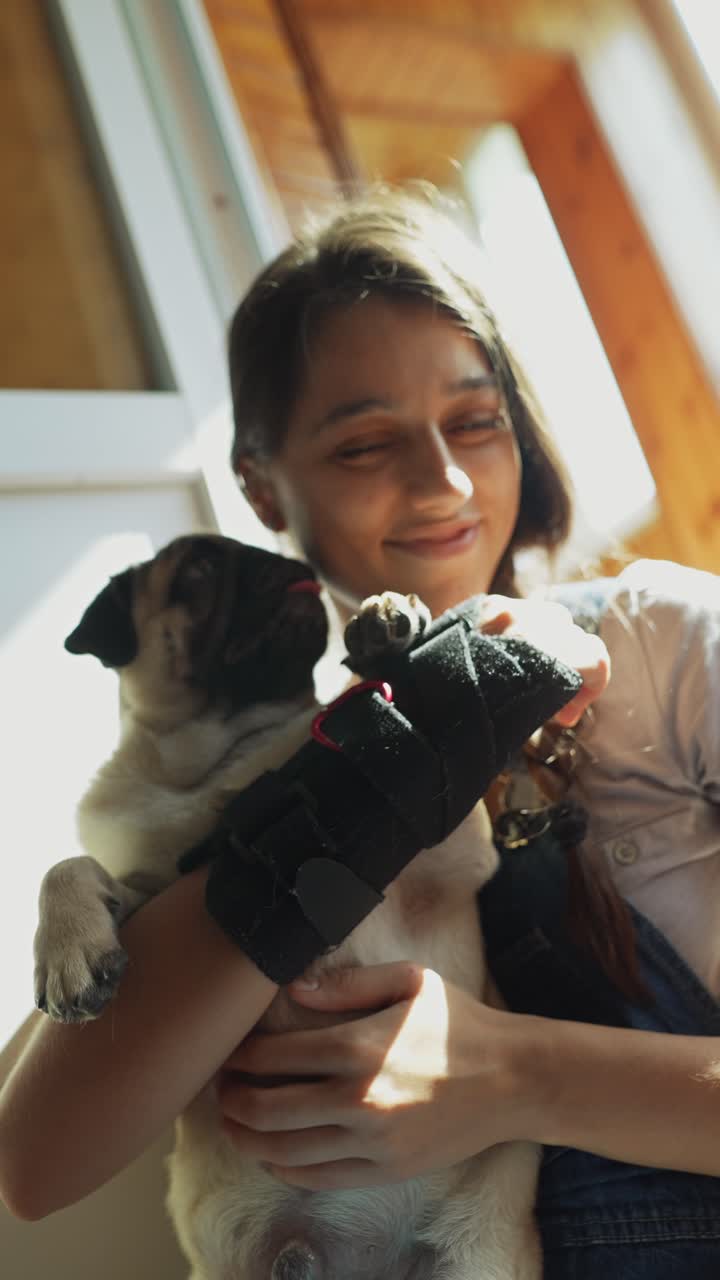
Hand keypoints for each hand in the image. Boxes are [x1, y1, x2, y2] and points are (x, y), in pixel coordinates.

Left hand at [217, 964, 532, 1188]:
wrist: (512, 1079)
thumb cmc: (460, 1023)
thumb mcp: (410, 980)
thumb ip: (347, 983)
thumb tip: (292, 989)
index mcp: (358, 1046)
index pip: (272, 1058)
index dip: (238, 1058)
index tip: (226, 1053)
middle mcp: (357, 1098)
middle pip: (266, 1109)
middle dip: (231, 1100)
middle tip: (219, 1090)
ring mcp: (370, 1142)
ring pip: (284, 1151)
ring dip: (247, 1138)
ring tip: (233, 1123)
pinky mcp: (385, 1171)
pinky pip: (317, 1178)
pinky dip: (283, 1168)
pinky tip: (272, 1153)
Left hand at [477, 596, 609, 726]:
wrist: (413, 704)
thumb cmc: (465, 724)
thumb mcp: (521, 721)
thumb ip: (554, 699)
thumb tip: (565, 706)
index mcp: (540, 657)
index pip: (592, 657)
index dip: (591, 687)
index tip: (566, 715)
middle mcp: (525, 624)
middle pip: (571, 634)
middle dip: (568, 665)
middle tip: (547, 698)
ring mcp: (502, 609)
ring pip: (548, 616)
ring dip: (545, 644)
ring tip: (523, 675)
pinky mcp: (481, 605)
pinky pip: (516, 611)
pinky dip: (517, 632)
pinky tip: (499, 659)